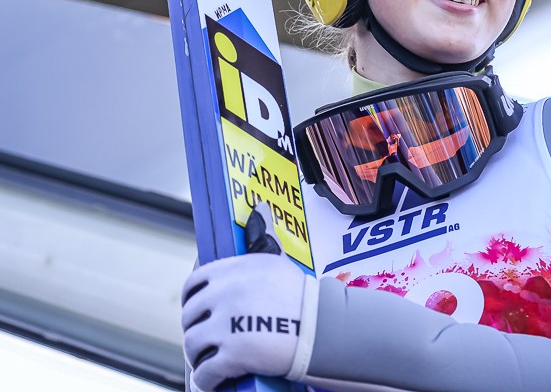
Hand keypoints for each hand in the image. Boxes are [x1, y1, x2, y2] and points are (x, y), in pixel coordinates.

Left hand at [181, 203, 317, 390]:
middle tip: (210, 341)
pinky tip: (215, 380)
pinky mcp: (233, 353)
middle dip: (197, 331)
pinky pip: (205, 372)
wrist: (326, 328)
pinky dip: (207, 380)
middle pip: (191, 317)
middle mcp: (226, 294)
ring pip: (193, 345)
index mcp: (234, 270)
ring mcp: (227, 324)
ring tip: (211, 362)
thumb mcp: (278, 263)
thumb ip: (261, 239)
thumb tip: (260, 210)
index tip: (200, 312)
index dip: (194, 301)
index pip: (195, 284)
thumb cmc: (304, 298)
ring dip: (199, 357)